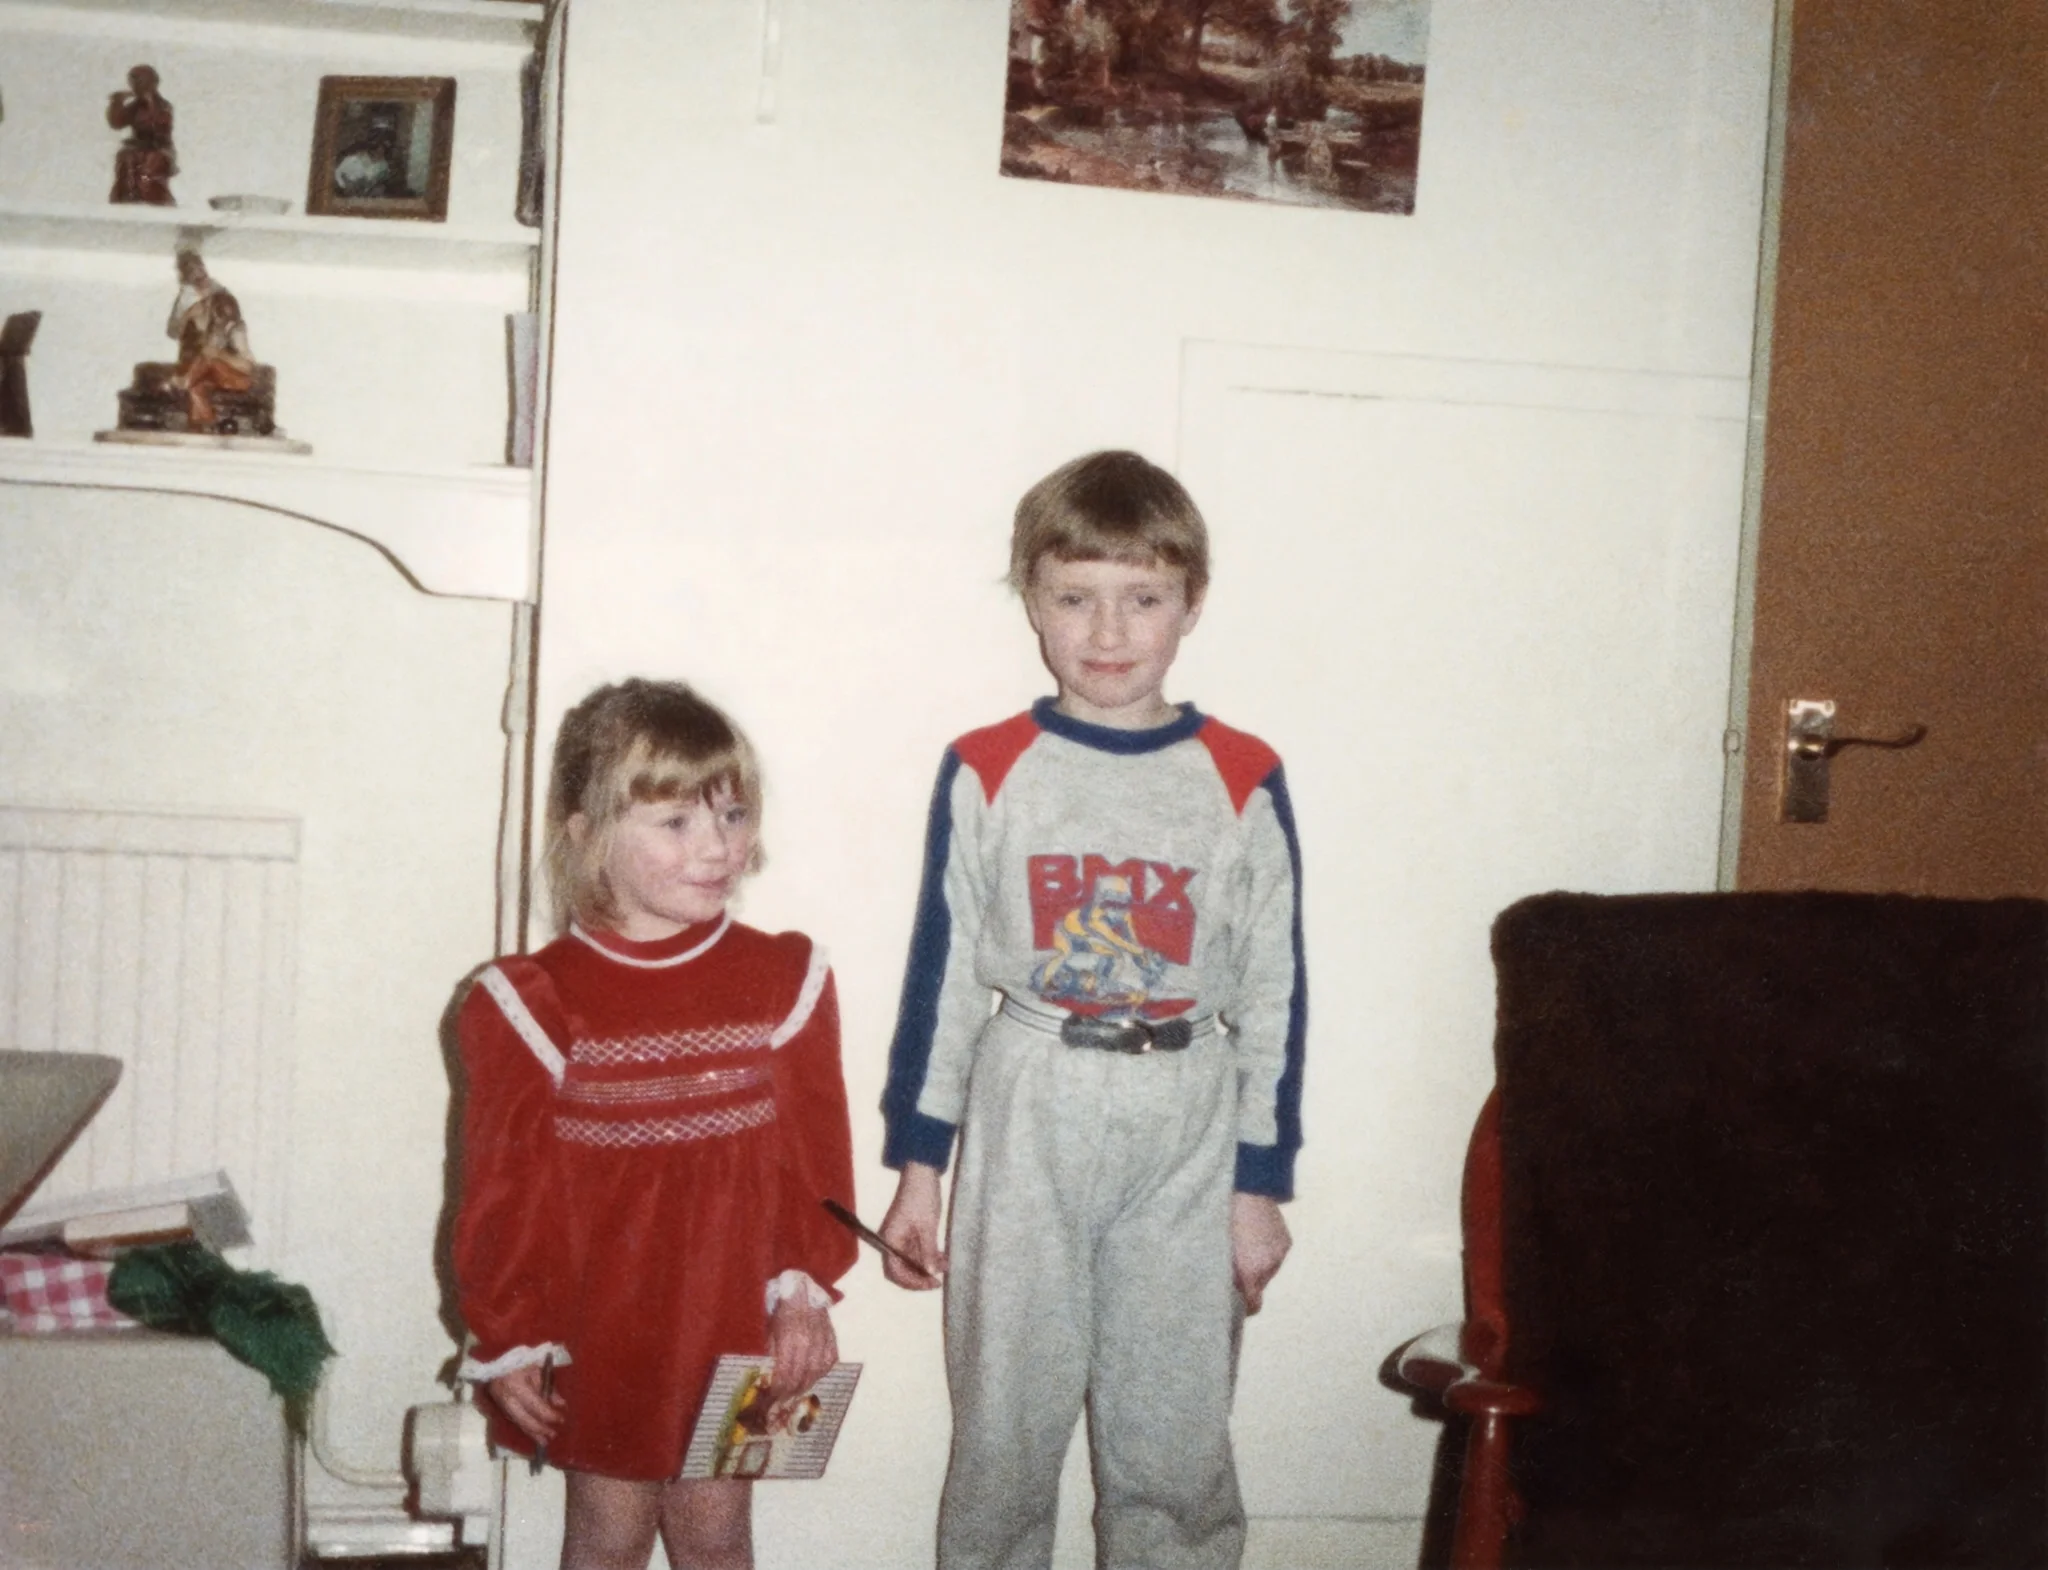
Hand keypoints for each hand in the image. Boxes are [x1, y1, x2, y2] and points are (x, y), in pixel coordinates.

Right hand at [487, 1361, 563, 1445]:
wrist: (494, 1355)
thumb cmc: (520, 1358)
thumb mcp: (536, 1368)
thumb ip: (548, 1387)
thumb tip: (560, 1404)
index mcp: (516, 1385)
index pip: (534, 1405)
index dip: (548, 1414)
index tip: (561, 1420)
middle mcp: (506, 1397)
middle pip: (523, 1419)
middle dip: (538, 1429)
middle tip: (552, 1436)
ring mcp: (499, 1402)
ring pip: (516, 1422)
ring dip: (531, 1432)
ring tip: (544, 1441)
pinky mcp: (497, 1404)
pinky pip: (512, 1419)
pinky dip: (523, 1426)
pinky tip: (532, 1432)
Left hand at [766, 1295, 836, 1422]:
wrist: (799, 1287)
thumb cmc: (778, 1308)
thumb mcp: (767, 1328)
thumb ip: (768, 1351)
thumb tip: (765, 1375)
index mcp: (789, 1336)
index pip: (786, 1373)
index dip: (778, 1389)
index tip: (771, 1397)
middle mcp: (809, 1339)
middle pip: (801, 1376)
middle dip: (790, 1392)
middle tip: (782, 1400)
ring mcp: (823, 1337)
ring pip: (817, 1371)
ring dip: (806, 1385)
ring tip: (796, 1392)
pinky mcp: (832, 1336)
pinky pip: (830, 1361)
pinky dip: (822, 1372)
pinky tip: (812, 1377)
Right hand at [878, 1163, 946, 1289]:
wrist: (922, 1173)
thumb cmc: (921, 1197)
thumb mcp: (928, 1226)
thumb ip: (928, 1251)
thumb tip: (931, 1273)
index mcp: (890, 1240)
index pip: (895, 1271)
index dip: (912, 1282)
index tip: (931, 1283)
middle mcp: (892, 1241)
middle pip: (901, 1269)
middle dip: (919, 1277)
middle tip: (937, 1280)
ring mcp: (901, 1236)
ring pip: (911, 1261)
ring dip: (927, 1266)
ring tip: (945, 1266)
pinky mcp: (911, 1232)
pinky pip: (918, 1250)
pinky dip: (929, 1255)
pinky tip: (943, 1257)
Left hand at [1230, 1193, 1291, 1314]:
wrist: (1249, 1188)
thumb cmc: (1225, 1216)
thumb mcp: (1218, 1247)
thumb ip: (1224, 1271)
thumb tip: (1226, 1288)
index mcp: (1250, 1270)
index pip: (1253, 1305)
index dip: (1244, 1307)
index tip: (1234, 1305)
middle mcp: (1269, 1266)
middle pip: (1259, 1286)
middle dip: (1248, 1280)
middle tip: (1233, 1265)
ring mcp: (1280, 1254)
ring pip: (1268, 1270)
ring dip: (1258, 1265)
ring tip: (1244, 1245)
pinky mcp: (1286, 1242)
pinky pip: (1276, 1255)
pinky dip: (1266, 1252)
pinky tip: (1255, 1236)